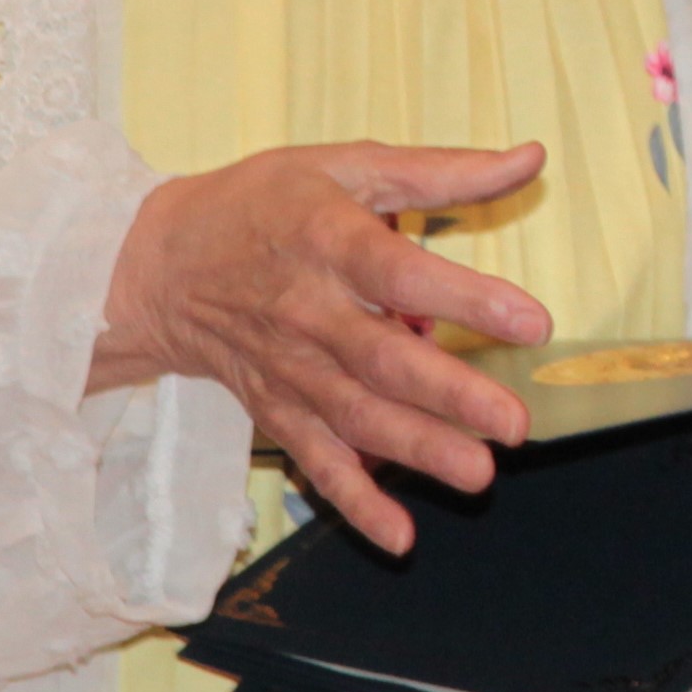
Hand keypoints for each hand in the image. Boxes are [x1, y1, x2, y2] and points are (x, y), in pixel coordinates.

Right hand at [94, 140, 556, 556]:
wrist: (158, 263)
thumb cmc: (264, 204)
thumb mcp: (347, 164)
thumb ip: (442, 170)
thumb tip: (531, 158)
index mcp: (327, 240)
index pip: (400, 274)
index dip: (464, 299)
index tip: (533, 323)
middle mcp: (307, 311)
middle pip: (381, 359)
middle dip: (449, 395)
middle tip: (514, 423)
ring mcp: (289, 368)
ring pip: (355, 417)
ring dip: (416, 450)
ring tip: (478, 474)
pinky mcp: (275, 409)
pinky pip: (316, 461)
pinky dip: (354, 502)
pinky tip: (399, 534)